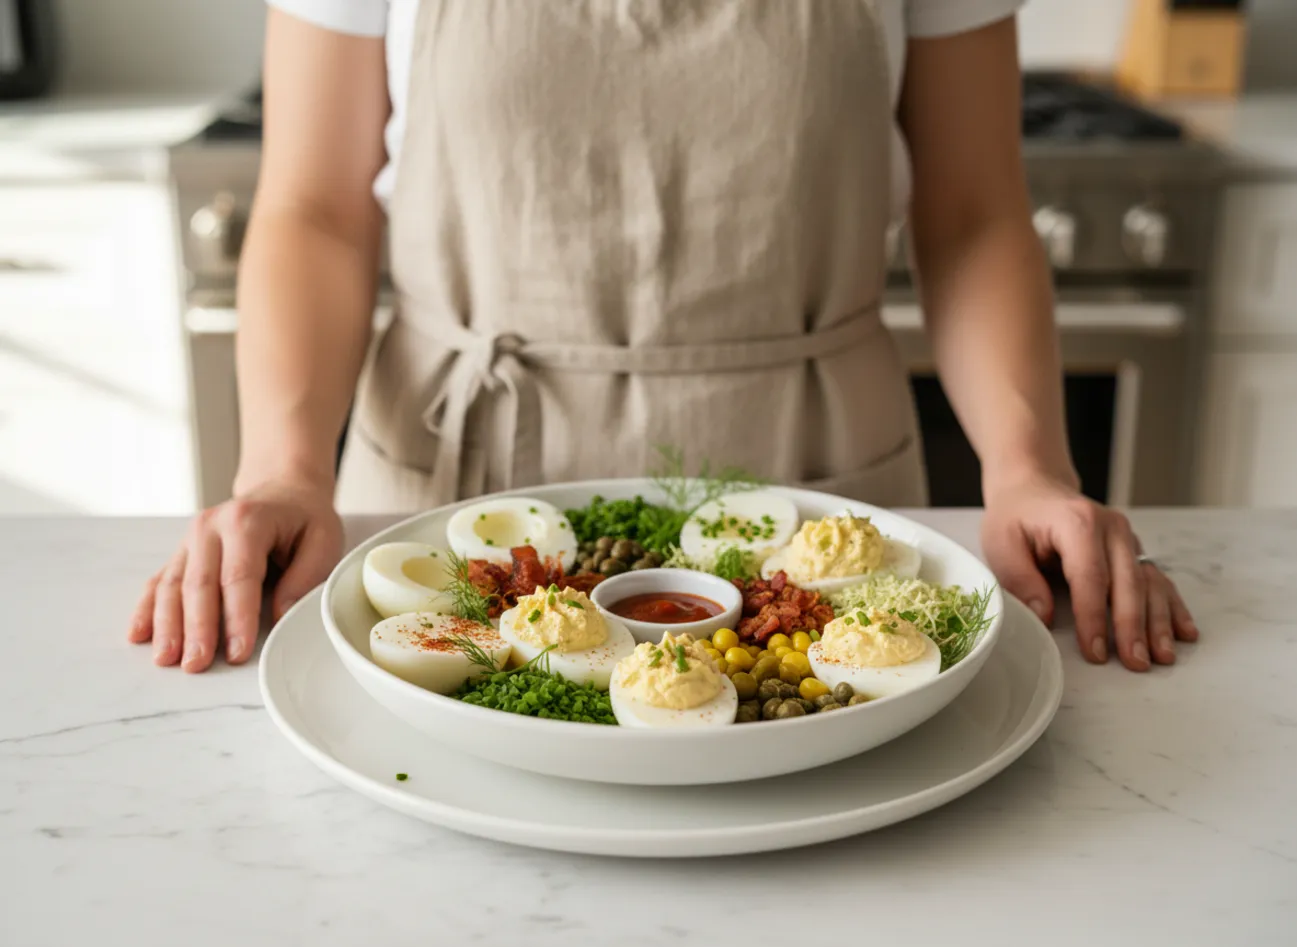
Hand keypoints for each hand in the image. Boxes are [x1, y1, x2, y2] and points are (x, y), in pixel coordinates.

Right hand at [127, 481, 342, 671]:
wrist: (282, 490)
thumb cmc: (304, 518)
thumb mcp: (323, 539)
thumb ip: (305, 577)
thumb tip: (278, 616)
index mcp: (247, 521)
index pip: (239, 577)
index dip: (237, 618)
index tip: (237, 652)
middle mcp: (211, 526)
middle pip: (199, 584)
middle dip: (196, 628)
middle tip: (196, 664)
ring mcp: (191, 539)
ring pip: (172, 585)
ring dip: (167, 624)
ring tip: (167, 658)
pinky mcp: (182, 552)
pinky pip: (160, 581)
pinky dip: (148, 608)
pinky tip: (139, 634)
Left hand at [980, 474, 1197, 670]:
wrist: (1033, 487)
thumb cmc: (1016, 516)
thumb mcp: (1001, 543)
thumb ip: (1021, 579)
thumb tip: (1044, 617)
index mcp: (1078, 523)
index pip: (1091, 577)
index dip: (1094, 618)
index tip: (1096, 651)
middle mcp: (1111, 528)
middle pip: (1129, 583)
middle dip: (1134, 627)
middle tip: (1137, 663)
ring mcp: (1127, 537)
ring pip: (1150, 583)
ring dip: (1159, 621)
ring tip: (1163, 656)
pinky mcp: (1133, 549)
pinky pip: (1158, 579)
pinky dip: (1172, 606)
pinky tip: (1183, 631)